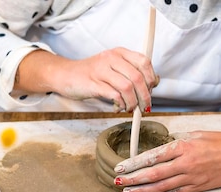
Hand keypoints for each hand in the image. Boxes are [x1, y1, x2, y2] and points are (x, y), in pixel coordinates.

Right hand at [15, 48, 157, 111]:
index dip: (151, 78)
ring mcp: (102, 70)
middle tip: (144, 106)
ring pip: (127, 88)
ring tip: (130, 108)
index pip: (144, 62)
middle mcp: (111, 58)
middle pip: (138, 77)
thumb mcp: (114, 67)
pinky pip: (114, 95)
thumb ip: (132, 72)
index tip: (151, 90)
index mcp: (119, 52)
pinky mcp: (94, 84)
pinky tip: (118, 107)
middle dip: (145, 96)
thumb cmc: (92, 73)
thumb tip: (154, 82)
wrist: (66, 75)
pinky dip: (120, 104)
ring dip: (133, 102)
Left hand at [113, 130, 220, 191]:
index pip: (152, 157)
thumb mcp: (199, 134)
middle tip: (117, 184)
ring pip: (161, 187)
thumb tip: (163, 147)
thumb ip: (179, 141)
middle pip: (153, 175)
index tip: (120, 168)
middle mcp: (186, 164)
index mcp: (184, 147)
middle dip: (132, 180)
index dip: (134, 164)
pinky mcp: (199, 187)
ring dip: (142, 191)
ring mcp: (192, 178)